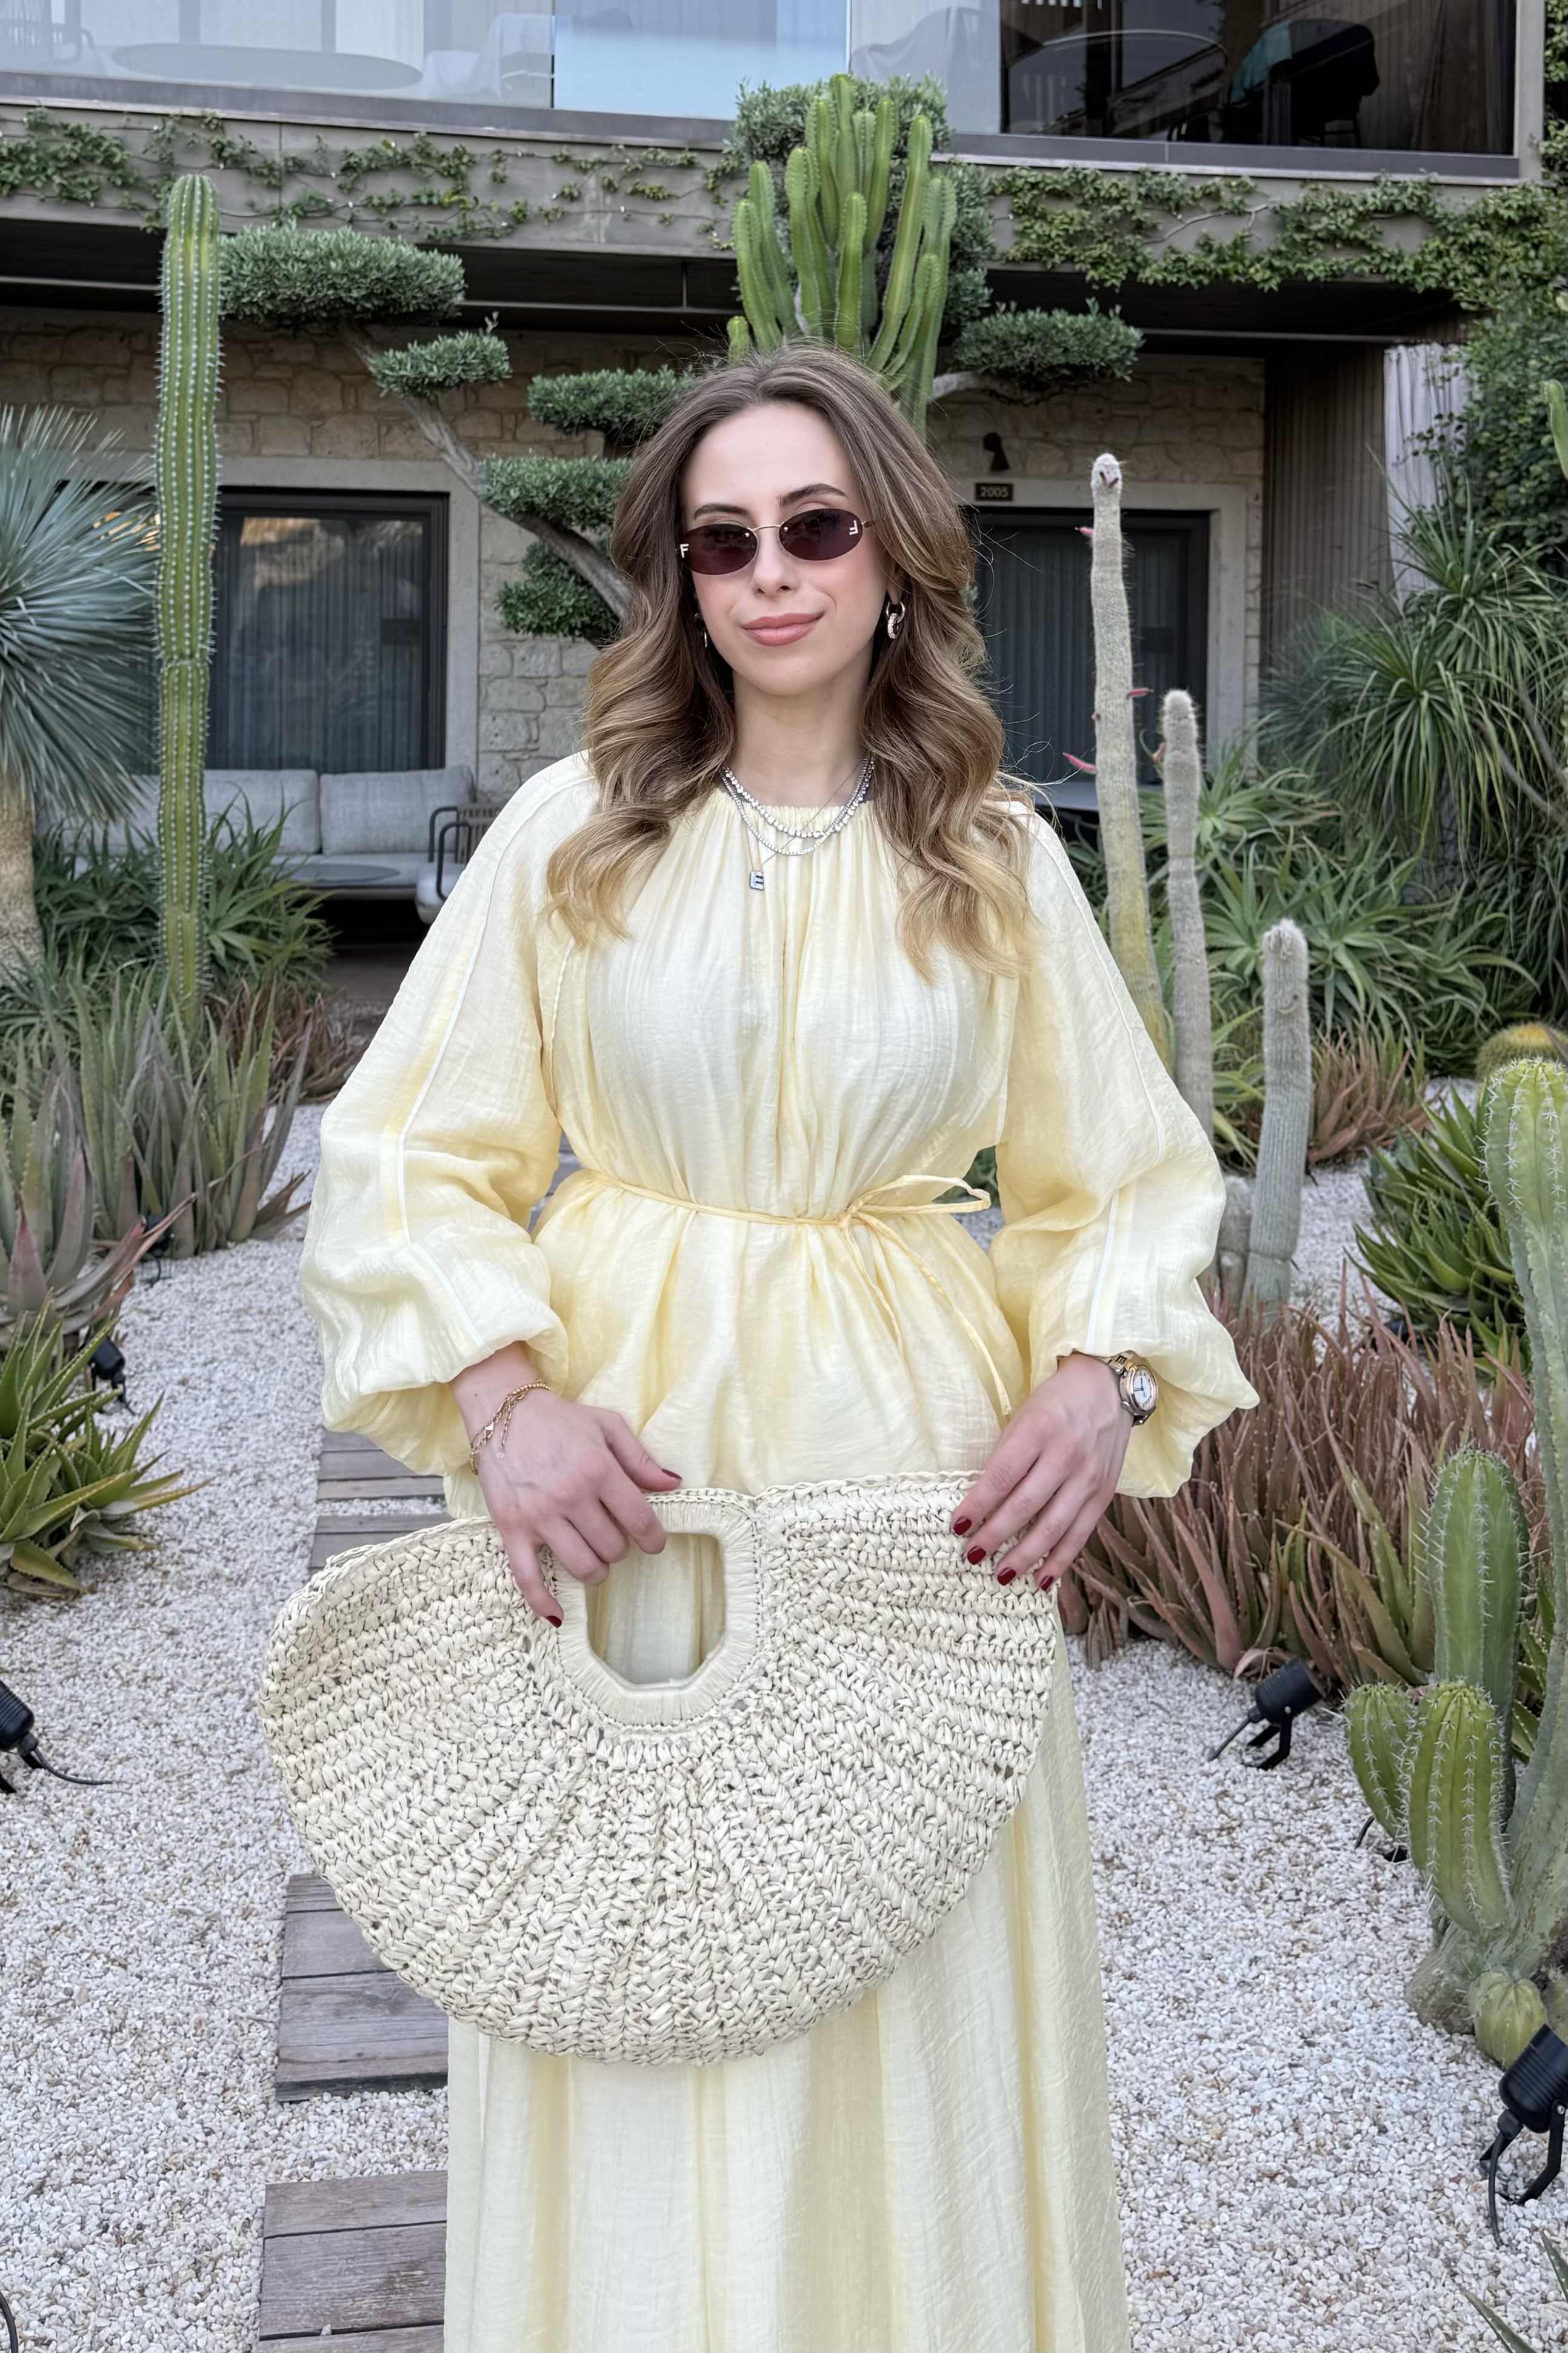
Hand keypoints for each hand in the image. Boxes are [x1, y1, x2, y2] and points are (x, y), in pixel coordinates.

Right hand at [455, 1350, 680, 1623]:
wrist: (501, 1411)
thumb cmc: (558, 1419)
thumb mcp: (607, 1425)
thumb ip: (640, 1459)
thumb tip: (672, 1485)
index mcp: (598, 1470)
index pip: (639, 1520)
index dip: (653, 1539)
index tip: (653, 1542)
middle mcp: (570, 1496)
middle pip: (612, 1548)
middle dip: (620, 1549)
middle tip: (613, 1537)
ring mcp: (539, 1515)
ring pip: (581, 1566)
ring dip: (595, 1570)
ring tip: (594, 1556)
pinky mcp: (511, 1528)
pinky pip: (527, 1577)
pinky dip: (542, 1601)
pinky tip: (557, 1614)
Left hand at [950, 1352, 1131, 1589]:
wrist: (1109, 1387)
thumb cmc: (1055, 1402)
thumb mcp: (1023, 1416)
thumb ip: (1006, 1456)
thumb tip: (980, 1502)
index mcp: (1039, 1431)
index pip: (1001, 1476)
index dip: (977, 1505)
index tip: (957, 1527)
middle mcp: (1067, 1455)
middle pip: (1025, 1507)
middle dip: (995, 1536)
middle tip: (972, 1556)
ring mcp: (1089, 1477)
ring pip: (1053, 1528)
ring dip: (1024, 1557)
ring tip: (1001, 1575)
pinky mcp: (1105, 1493)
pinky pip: (1081, 1535)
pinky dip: (1060, 1560)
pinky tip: (1042, 1580)